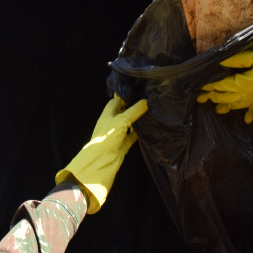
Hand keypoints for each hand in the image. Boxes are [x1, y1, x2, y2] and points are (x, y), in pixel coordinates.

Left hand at [55, 96, 148, 213]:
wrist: (101, 163)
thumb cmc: (107, 138)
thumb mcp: (121, 121)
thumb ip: (134, 111)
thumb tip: (147, 101)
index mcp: (107, 115)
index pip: (116, 101)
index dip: (125, 96)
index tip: (137, 90)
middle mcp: (112, 123)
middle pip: (124, 112)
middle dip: (133, 107)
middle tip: (148, 100)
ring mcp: (118, 135)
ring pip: (129, 124)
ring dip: (138, 119)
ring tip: (151, 111)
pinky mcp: (123, 145)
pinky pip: (133, 136)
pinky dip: (140, 132)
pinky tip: (149, 127)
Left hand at [195, 38, 252, 122]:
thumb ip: (238, 60)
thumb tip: (221, 61)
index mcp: (244, 82)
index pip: (223, 85)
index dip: (211, 87)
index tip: (200, 89)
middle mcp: (248, 93)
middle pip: (227, 97)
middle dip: (214, 98)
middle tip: (201, 99)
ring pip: (238, 104)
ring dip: (227, 107)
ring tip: (218, 110)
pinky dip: (249, 114)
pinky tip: (246, 120)